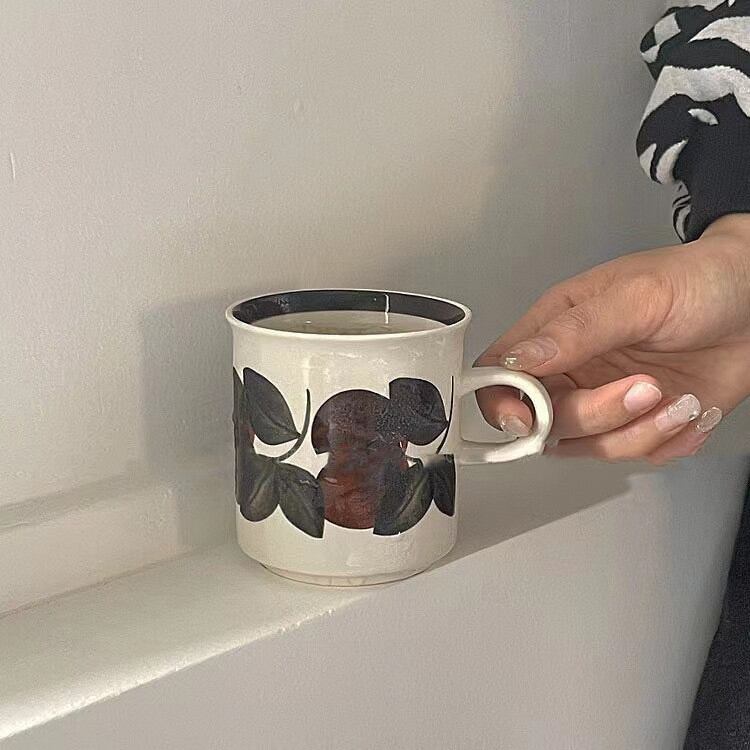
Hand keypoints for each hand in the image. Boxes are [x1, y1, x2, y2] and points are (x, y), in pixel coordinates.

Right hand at [476, 214, 749, 463]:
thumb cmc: (699, 280)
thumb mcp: (636, 297)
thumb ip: (574, 332)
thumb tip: (517, 360)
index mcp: (556, 329)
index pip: (499, 372)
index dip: (501, 402)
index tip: (527, 418)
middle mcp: (573, 369)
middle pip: (545, 419)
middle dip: (594, 415)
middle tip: (643, 388)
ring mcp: (606, 399)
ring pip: (590, 445)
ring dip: (638, 432)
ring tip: (679, 401)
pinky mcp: (641, 422)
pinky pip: (634, 454)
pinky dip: (667, 441)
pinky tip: (690, 411)